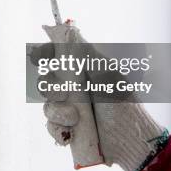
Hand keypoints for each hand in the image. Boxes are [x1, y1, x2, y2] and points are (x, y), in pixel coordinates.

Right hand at [38, 24, 166, 170]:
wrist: (131, 140)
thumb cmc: (125, 104)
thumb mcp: (108, 75)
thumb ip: (87, 55)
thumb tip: (70, 31)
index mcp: (83, 72)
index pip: (57, 57)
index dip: (45, 54)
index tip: (39, 57)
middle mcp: (74, 89)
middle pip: (46, 81)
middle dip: (50, 88)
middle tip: (64, 95)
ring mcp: (69, 110)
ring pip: (47, 106)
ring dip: (58, 113)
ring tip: (75, 119)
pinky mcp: (68, 129)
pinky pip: (51, 126)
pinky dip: (58, 129)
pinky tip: (70, 133)